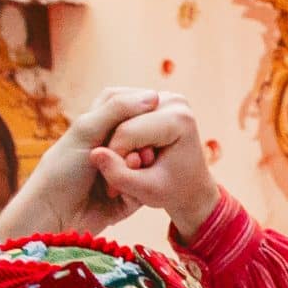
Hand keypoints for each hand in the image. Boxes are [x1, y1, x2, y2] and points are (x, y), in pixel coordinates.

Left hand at [0, 88, 172, 237]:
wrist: (55, 216)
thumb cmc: (62, 170)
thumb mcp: (86, 131)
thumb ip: (117, 110)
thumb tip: (154, 95)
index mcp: (99, 124)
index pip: (129, 104)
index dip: (142, 108)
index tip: (152, 113)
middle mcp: (113, 144)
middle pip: (145, 132)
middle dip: (143, 140)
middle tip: (136, 151)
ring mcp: (123, 170)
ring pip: (150, 160)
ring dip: (140, 164)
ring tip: (129, 170)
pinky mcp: (131, 195)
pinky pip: (147, 186)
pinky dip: (139, 186)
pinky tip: (123, 191)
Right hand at [93, 98, 222, 233]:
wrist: (192, 186)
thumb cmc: (172, 191)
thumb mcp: (146, 191)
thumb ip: (120, 175)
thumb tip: (95, 153)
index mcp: (178, 120)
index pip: (127, 132)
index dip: (113, 158)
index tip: (112, 187)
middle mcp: (173, 100)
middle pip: (122, 120)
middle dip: (111, 150)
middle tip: (110, 180)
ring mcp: (165, 96)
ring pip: (118, 115)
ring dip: (110, 142)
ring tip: (114, 168)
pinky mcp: (156, 98)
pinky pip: (121, 112)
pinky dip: (114, 133)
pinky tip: (118, 154)